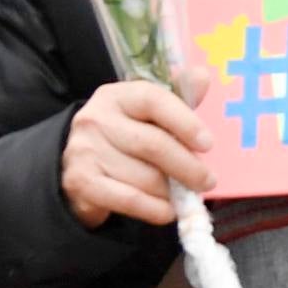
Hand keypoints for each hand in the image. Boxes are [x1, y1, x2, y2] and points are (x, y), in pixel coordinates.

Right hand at [62, 79, 209, 227]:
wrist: (79, 167)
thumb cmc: (126, 137)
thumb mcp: (149, 114)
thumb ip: (178, 97)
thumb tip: (203, 76)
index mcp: (117, 96)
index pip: (153, 100)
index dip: (185, 122)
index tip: (208, 144)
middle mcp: (96, 119)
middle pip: (153, 144)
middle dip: (188, 167)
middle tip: (208, 181)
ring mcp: (85, 151)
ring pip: (145, 178)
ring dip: (172, 192)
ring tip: (183, 194)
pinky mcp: (81, 182)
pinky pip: (130, 200)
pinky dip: (156, 209)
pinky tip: (168, 211)